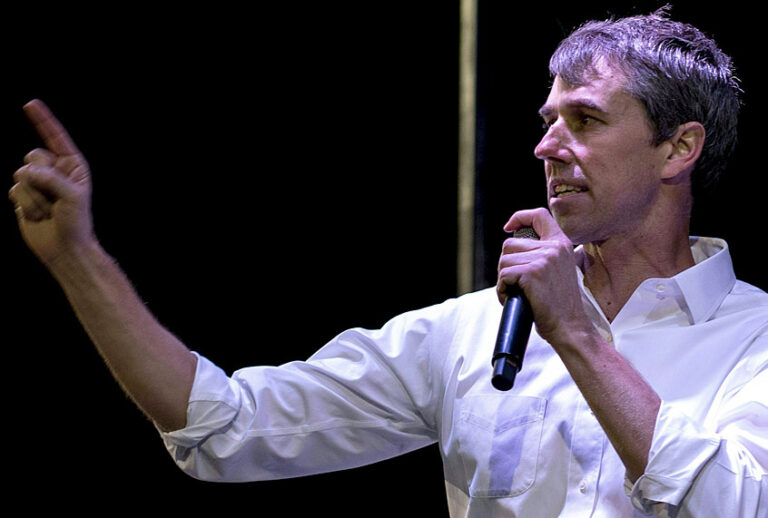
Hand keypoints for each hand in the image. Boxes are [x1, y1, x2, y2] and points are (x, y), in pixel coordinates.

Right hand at [9, 99, 94, 265]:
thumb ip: (51, 179)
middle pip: (32, 156)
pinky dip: (25, 205)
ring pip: (20, 175)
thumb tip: (25, 172)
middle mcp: (55, 171)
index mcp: (73, 165)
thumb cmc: (76, 222)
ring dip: (33, 197)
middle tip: (53, 197)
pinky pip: (13, 190)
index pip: (56, 137)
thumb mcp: (72, 197)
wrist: (65, 249)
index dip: (43, 120)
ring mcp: (38, 183)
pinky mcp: (24, 197)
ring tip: (47, 211)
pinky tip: (37, 216)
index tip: (30, 103)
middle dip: (40, 177)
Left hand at [496, 208, 590, 345]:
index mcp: (561, 244)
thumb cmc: (560, 304)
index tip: (509, 227)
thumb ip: (545, 254)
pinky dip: (502, 290)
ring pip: (504, 261)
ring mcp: (543, 259)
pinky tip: (514, 298)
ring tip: (518, 293)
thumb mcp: (560, 270)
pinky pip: (503, 275)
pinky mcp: (531, 273)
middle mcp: (553, 248)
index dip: (520, 217)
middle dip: (506, 265)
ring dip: (504, 279)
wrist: (570, 326)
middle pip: (509, 244)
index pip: (539, 215)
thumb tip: (518, 246)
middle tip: (517, 283)